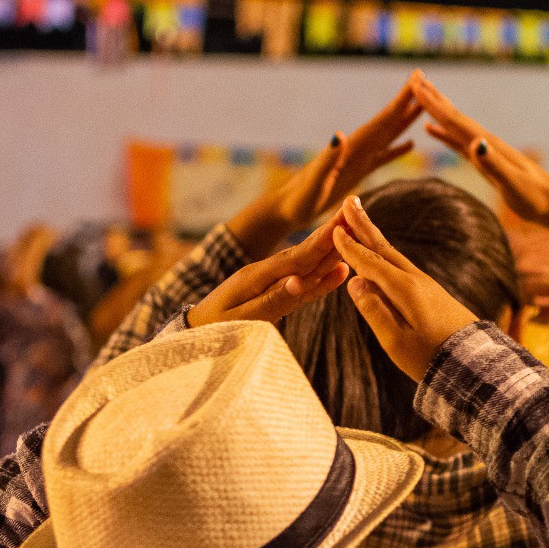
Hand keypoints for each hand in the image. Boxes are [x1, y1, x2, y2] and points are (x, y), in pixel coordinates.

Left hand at [188, 219, 349, 327]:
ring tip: (355, 235)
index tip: (342, 224)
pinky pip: (303, 284)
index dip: (322, 242)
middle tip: (355, 215)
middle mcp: (266, 274)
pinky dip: (322, 277)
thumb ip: (271, 301)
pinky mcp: (275, 294)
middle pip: (306, 254)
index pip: (297, 257)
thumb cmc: (214, 330)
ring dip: (331, 251)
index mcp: (257, 276)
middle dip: (331, 236)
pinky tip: (339, 270)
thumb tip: (299, 283)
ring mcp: (271, 283)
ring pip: (307, 266)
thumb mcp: (240, 318)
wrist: (194, 332)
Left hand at [273, 80, 420, 229]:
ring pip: (388, 135)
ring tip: (424, 106)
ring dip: (405, 120)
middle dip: (407, 101)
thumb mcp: (314, 181)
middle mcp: (356, 148)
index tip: (417, 78)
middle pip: (388, 121)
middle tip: (426, 81)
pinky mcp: (357, 171)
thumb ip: (327, 158)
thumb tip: (339, 134)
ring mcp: (358, 159)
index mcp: (351, 147)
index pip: (382, 119)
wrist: (286, 209)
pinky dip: (397, 148)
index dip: (401, 99)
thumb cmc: (298, 199)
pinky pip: (383, 157)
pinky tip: (410, 144)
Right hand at [332, 195, 476, 380]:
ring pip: (394, 255)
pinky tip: (383, 257)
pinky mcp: (432, 293)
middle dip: (364, 226)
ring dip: (375, 237)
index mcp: (403, 289)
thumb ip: (373, 310)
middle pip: (384, 248)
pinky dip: (387, 254)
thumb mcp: (395, 341)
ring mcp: (426, 285)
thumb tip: (354, 282)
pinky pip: (402, 267)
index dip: (350, 246)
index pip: (369, 262)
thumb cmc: (431, 357)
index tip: (334, 228)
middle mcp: (415, 280)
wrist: (473, 363)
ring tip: (362, 222)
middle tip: (350, 202)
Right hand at [411, 73, 548, 246]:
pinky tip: (433, 130)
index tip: (417, 88)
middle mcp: (485, 142)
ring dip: (436, 111)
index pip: (456, 121)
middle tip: (413, 81)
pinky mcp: (485, 161)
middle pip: (454, 116)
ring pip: (454, 126)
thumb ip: (494, 164)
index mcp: (488, 145)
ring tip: (420, 97)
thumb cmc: (534, 197)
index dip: (435, 105)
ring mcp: (485, 150)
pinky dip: (443, 134)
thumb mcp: (513, 183)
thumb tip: (476, 143)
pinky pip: (457, 142)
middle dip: (433, 100)